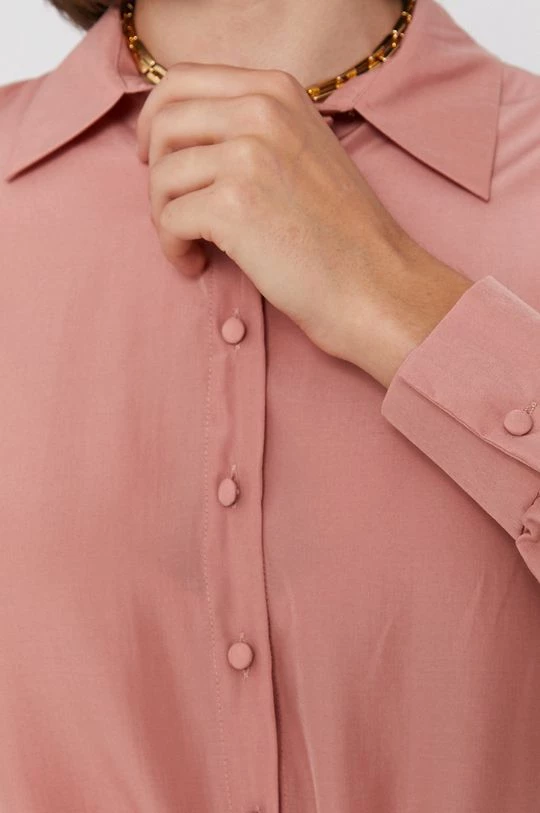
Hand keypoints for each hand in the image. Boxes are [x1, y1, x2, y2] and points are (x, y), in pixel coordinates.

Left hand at [136, 62, 472, 387]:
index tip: (154, 154)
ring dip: (163, 216)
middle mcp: (260, 110)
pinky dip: (172, 248)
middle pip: (164, 122)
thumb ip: (252, 128)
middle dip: (153, 170)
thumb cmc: (339, 232)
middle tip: (167, 207)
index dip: (155, 118)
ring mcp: (246, 155)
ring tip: (190, 244)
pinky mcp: (232, 205)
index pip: (183, 80)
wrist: (373, 283)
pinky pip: (168, 220)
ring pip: (161, 175)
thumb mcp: (303, 149)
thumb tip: (182, 135)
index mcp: (276, 90)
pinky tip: (195, 264)